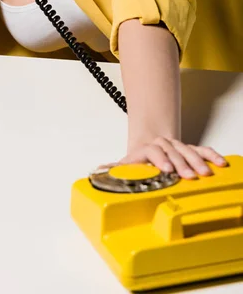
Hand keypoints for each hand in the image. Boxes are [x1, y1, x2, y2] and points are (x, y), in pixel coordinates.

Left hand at [100, 136, 227, 178]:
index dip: (160, 159)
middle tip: (186, 175)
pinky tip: (219, 163)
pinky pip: (200, 150)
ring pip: (187, 150)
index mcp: (147, 148)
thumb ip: (115, 168)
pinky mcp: (188, 150)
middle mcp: (163, 145)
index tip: (166, 168)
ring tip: (204, 173)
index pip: (153, 151)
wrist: (149, 144)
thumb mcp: (126, 163)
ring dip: (196, 161)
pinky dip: (210, 155)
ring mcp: (176, 146)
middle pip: (172, 151)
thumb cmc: (139, 159)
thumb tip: (99, 169)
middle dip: (180, 163)